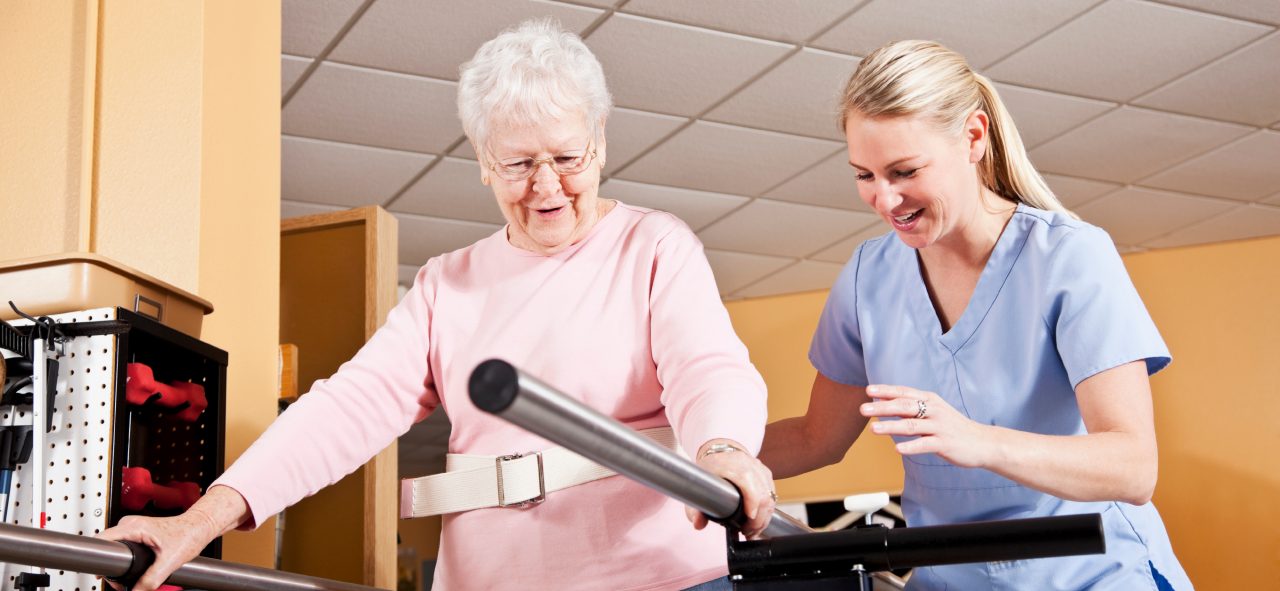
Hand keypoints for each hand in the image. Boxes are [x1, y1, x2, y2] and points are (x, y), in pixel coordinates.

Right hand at [97, 510, 218, 590]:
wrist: (201, 526)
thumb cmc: (189, 535)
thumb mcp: (170, 561)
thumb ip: (151, 580)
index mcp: (134, 527)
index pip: (102, 541)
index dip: (99, 560)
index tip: (103, 574)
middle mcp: (130, 524)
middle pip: (107, 548)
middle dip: (112, 568)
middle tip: (121, 582)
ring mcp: (133, 527)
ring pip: (115, 549)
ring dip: (119, 565)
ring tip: (128, 577)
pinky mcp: (137, 532)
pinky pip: (122, 547)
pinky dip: (125, 560)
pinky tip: (132, 569)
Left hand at [685, 439, 775, 538]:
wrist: (719, 449)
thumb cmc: (708, 468)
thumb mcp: (696, 485)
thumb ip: (694, 508)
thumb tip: (698, 524)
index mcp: (733, 467)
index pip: (750, 486)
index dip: (753, 505)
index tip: (748, 521)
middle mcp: (750, 466)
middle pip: (764, 496)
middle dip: (759, 520)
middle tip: (748, 533)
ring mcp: (760, 469)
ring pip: (771, 497)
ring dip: (765, 518)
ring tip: (752, 530)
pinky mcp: (766, 473)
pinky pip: (772, 494)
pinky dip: (767, 510)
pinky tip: (758, 520)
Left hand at [861, 384, 993, 467]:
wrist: (982, 442)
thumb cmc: (952, 426)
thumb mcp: (933, 412)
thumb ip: (911, 408)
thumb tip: (883, 404)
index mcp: (930, 400)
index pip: (904, 393)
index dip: (886, 391)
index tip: (868, 390)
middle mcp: (934, 410)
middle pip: (905, 406)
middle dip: (882, 407)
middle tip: (863, 410)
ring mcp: (940, 427)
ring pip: (912, 425)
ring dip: (891, 427)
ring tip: (873, 430)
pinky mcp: (945, 443)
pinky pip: (925, 444)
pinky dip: (911, 447)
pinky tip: (897, 449)